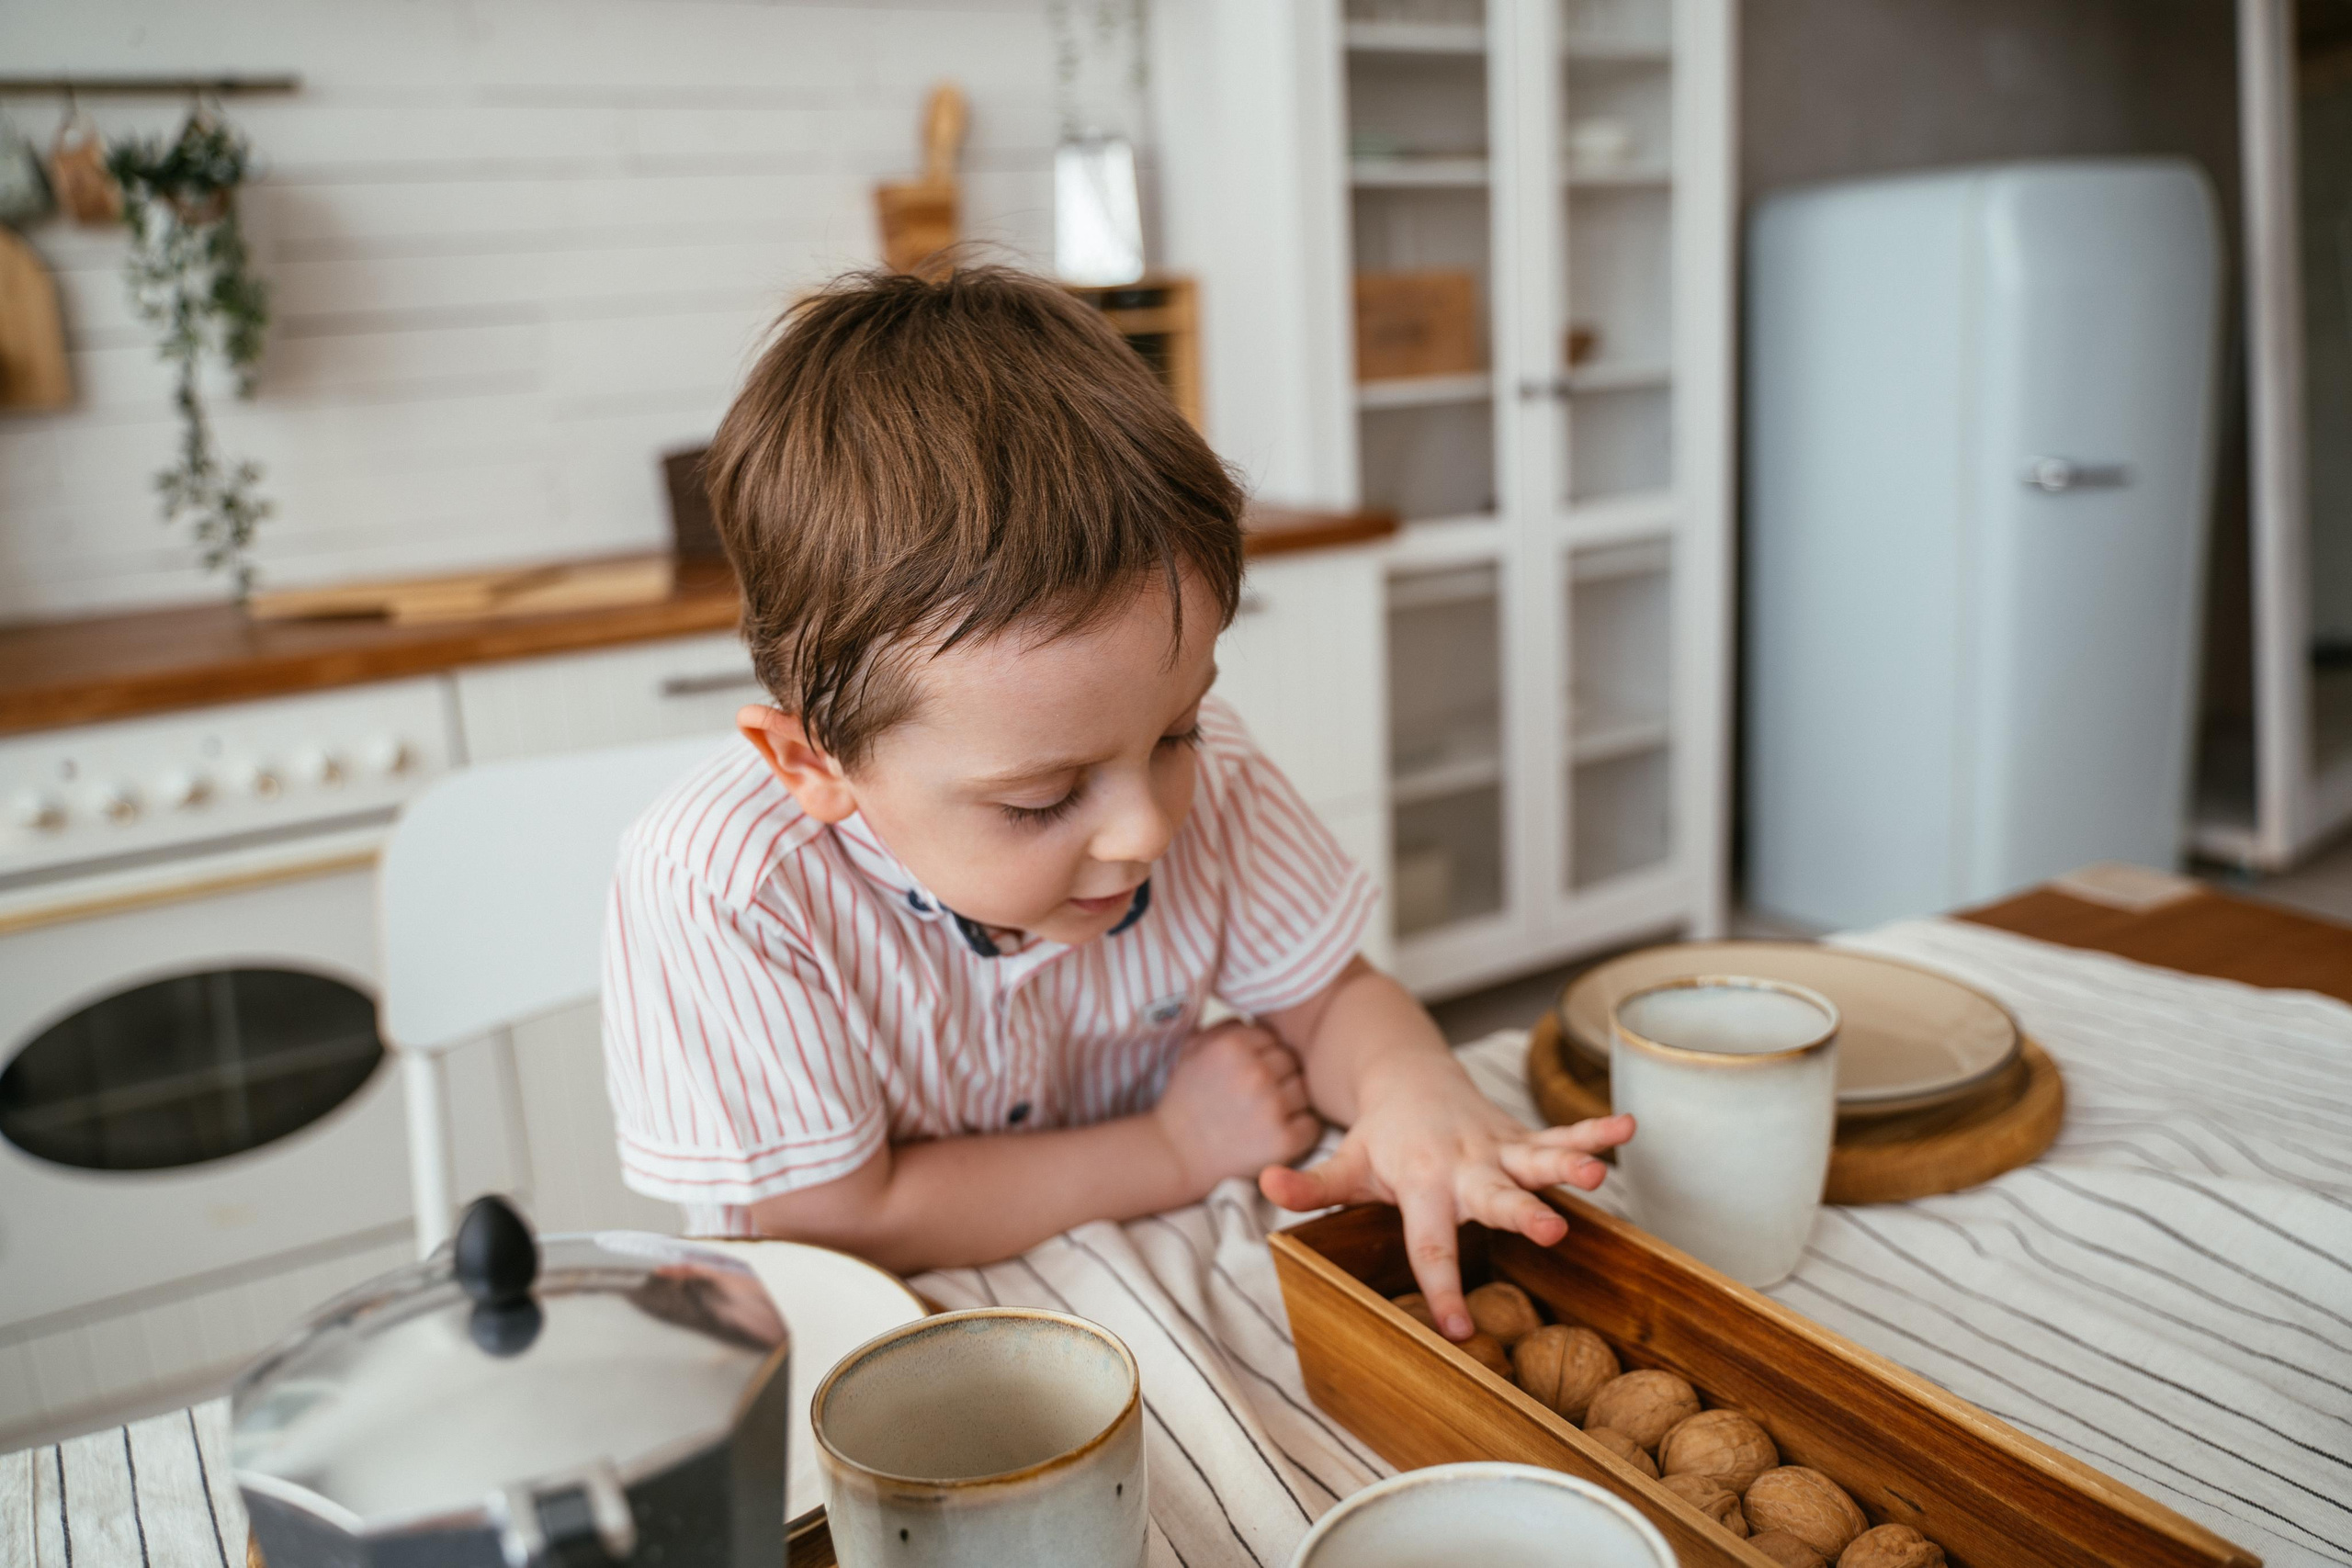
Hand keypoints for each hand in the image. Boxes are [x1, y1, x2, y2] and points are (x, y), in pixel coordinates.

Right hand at [1152, 1021, 1321, 1195]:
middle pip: (1291, 1062)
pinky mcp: (1284, 1140)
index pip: (1272, 1038)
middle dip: (1277, 1077)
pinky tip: (1273, 1134)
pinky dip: (1298, 1130)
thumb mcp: (1192, 1049)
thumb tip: (1257, 1020)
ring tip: (1262, 1115)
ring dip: (1290, 1102)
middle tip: (1254, 1098)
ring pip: (1305, 1090)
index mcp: (1233, 1044)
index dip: (1260, 1057)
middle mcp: (1256, 1072)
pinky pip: (1311, 1124)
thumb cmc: (1186, 1100)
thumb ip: (1225, 1026)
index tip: (1244, 1076)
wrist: (1176, 1156)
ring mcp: (1272, 1106)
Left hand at [1258, 1058, 1633, 1340]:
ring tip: (1600, 1172)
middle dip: (1521, 1214)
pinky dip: (1596, 1132)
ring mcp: (1498, 1148)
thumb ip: (1309, 1186)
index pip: (1431, 1244)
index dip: (1443, 1288)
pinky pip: (1562, 1133)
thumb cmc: (1379, 1139)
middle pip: (1494, 1196)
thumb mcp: (1342, 1165)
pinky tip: (1629, 1131)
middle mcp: (1465, 1165)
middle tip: (1549, 1229)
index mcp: (1420, 1182)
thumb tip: (1262, 1186)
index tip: (1460, 1330)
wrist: (1409, 1077)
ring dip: (1568, 1162)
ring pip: (1536, 1158)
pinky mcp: (1522, 1137)